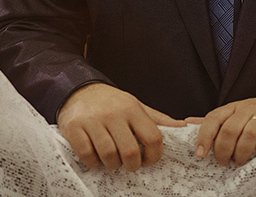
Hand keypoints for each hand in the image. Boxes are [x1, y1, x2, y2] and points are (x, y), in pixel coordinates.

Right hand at [57, 82, 185, 170]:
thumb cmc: (112, 102)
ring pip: (108, 155)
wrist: (79, 90)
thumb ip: (157, 118)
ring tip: (113, 162)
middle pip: (130, 151)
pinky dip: (92, 162)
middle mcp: (114, 114)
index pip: (152, 137)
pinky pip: (86, 154)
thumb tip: (181, 127)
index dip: (154, 155)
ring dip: (112, 165)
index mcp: (133, 109)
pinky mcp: (74, 128)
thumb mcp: (136, 105)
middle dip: (132, 165)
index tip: (149, 161)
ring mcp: (93, 121)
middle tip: (130, 165)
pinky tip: (96, 158)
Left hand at [189, 95, 255, 165]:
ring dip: (242, 152)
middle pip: (230, 129)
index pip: (213, 118)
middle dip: (224, 150)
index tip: (201, 155)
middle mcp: (248, 107)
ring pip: (249, 133)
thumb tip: (187, 123)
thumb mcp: (234, 115)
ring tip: (240, 161)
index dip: (204, 137)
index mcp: (233, 107)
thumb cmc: (255, 115)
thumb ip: (214, 122)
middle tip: (225, 162)